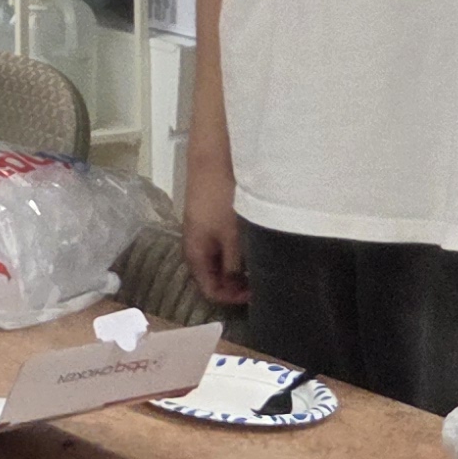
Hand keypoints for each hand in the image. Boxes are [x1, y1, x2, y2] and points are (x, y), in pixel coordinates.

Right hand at [181, 147, 249, 305]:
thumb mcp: (232, 236)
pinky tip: (252, 245)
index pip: (210, 291)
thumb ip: (234, 266)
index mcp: (195, 256)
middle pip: (214, 278)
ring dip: (237, 268)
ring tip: (259, 264)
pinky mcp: (209, 221)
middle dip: (236, 285)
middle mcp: (195, 248)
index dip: (232, 298)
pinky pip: (222, 246)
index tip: (256, 293)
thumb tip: (240, 290)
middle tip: (261, 281)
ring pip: (219, 261)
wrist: (211, 160)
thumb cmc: (221, 199)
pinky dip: (236, 252)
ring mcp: (202, 233)